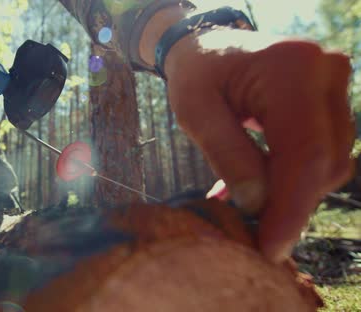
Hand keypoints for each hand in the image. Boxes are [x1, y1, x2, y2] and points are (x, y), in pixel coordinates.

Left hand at [164, 29, 354, 261]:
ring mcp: (335, 84)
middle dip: (290, 206)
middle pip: (324, 162)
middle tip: (253, 234)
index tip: (270, 249)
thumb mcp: (195, 113)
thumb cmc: (196, 75)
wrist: (210, 46)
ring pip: (329, 162)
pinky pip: (323, 151)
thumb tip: (258, 206)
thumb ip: (227, 157)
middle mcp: (326, 73)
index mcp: (291, 71)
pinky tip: (261, 189)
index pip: (305, 154)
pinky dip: (294, 177)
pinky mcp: (332, 100)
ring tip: (249, 205)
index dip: (291, 209)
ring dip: (291, 193)